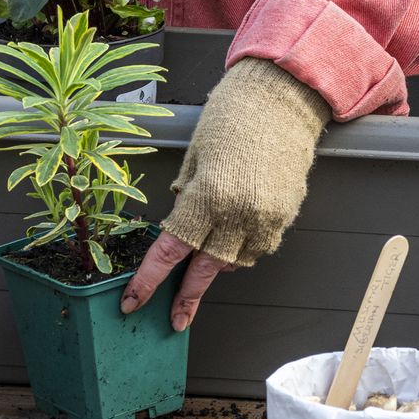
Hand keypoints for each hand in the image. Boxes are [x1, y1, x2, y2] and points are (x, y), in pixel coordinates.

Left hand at [117, 59, 330, 331]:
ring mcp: (265, 217)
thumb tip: (178, 221)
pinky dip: (244, 248)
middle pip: (206, 269)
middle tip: (176, 319)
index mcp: (205, 196)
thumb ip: (186, 194)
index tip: (133, 302)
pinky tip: (237, 232)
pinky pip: (260, 247)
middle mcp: (237, 213)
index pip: (170, 250)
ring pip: (235, 262)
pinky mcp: (285, 215)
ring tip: (208, 252)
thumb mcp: (194, 154)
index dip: (149, 281)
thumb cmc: (233, 117)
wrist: (282, 99)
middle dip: (187, 297)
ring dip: (217, 265)